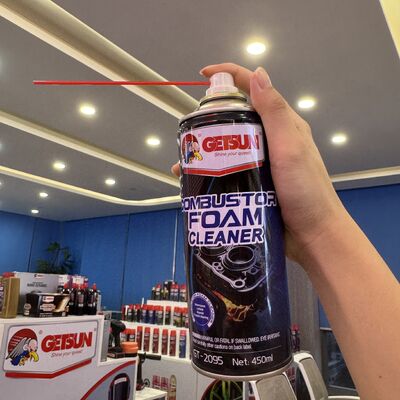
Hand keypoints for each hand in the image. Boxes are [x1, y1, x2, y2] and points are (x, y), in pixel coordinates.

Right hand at [174, 63, 346, 264]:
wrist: (313, 236)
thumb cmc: (305, 190)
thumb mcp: (290, 148)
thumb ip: (275, 112)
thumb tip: (258, 73)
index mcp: (282, 124)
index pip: (254, 89)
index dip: (229, 76)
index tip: (202, 76)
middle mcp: (271, 139)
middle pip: (236, 118)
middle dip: (210, 121)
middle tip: (191, 136)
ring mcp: (262, 162)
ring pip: (229, 146)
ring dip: (207, 151)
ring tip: (187, 165)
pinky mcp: (254, 182)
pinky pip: (230, 169)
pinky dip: (213, 172)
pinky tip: (197, 183)